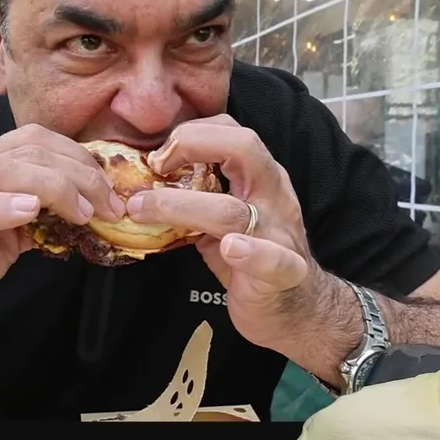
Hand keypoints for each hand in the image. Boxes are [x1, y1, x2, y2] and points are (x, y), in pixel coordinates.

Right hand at [0, 124, 125, 347]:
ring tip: (81, 211)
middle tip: (109, 204)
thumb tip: (88, 211)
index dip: (78, 157)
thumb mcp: (9, 236)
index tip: (110, 188)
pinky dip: (0, 205)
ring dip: (52, 187)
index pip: (36, 140)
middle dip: (78, 173)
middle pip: (27, 150)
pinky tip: (29, 212)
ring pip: (2, 170)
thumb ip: (40, 216)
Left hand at [126, 115, 325, 352]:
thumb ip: (197, 197)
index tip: (157, 155)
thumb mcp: (224, 218)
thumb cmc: (253, 258)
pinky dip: (252, 252)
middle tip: (154, 166)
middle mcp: (274, 196)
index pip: (232, 131)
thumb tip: (142, 185)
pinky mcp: (285, 273)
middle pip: (244, 148)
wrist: (297, 309)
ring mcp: (280, 233)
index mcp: (261, 177)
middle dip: (193, 145)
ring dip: (182, 206)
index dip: (192, 132)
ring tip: (143, 209)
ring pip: (233, 210)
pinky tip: (230, 248)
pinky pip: (273, 260)